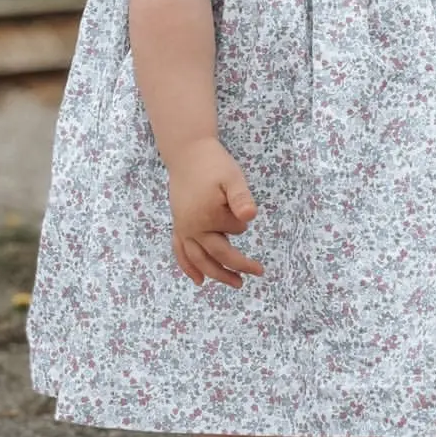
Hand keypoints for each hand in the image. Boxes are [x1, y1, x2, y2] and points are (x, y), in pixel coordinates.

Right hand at [168, 138, 262, 288]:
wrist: (187, 153)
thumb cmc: (213, 163)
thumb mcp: (232, 177)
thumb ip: (241, 197)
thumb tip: (250, 217)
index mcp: (207, 216)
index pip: (235, 229)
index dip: (242, 222)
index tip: (244, 209)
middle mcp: (192, 227)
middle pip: (216, 255)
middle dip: (237, 266)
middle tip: (257, 273)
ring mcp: (183, 228)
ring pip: (198, 259)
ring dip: (216, 274)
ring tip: (234, 283)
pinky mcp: (178, 225)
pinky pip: (180, 251)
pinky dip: (188, 267)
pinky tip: (198, 280)